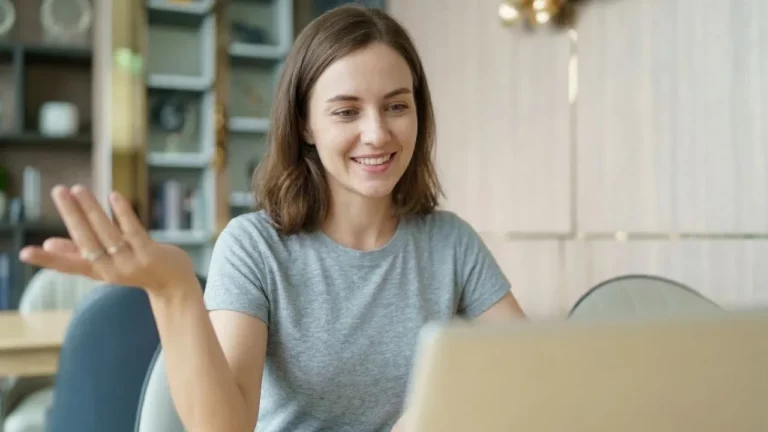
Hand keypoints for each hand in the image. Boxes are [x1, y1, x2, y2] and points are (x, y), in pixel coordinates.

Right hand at [19, 185, 197, 294]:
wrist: (175, 286)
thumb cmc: (139, 270)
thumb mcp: (108, 264)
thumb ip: (80, 254)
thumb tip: (49, 244)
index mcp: (97, 271)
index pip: (67, 266)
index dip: (46, 260)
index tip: (24, 253)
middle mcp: (111, 269)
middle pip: (86, 240)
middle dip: (71, 215)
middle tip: (58, 191)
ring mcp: (131, 262)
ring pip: (107, 234)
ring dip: (92, 210)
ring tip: (79, 189)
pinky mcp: (150, 254)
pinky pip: (134, 231)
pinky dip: (123, 214)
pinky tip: (114, 196)